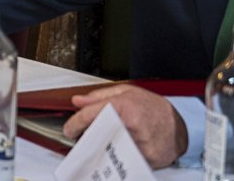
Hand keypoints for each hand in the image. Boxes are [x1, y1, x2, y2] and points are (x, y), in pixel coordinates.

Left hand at [64, 85, 187, 168]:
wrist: (180, 124)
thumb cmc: (153, 107)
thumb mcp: (126, 92)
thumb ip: (99, 96)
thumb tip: (78, 101)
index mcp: (124, 106)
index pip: (92, 115)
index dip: (76, 123)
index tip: (69, 129)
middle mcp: (131, 125)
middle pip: (98, 133)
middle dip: (87, 136)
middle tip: (84, 136)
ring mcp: (140, 143)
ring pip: (109, 148)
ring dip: (102, 146)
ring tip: (105, 140)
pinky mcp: (147, 158)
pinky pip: (125, 159)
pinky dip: (119, 155)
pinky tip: (121, 148)